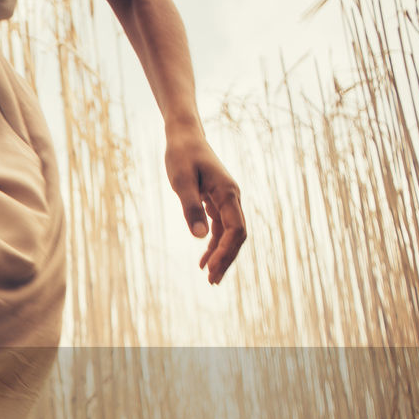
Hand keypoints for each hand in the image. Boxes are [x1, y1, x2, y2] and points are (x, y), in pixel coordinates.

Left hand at [164, 128, 245, 284]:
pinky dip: (214, 244)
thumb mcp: (182, 181)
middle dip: (226, 259)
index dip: (225, 252)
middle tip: (212, 281)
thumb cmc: (182, 155)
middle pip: (237, 236)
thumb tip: (199, 237)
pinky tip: (204, 259)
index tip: (210, 268)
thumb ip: (190, 208)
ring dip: (221, 255)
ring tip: (209, 276)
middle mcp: (233, 198)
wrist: (184, 136)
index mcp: (228, 193)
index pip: (235, 230)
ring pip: (230, 234)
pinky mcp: (217, 201)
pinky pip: (221, 228)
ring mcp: (227, 200)